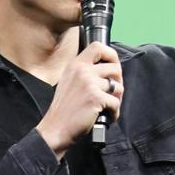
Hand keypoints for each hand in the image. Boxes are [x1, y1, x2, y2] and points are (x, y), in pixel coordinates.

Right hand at [35, 42, 122, 159]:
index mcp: (75, 64)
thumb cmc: (64, 109)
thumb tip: (109, 72)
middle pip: (115, 67)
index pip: (98, 46)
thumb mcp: (69, 81)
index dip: (111, 55)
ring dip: (117, 99)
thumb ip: (84, 72)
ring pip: (118, 87)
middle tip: (113, 92)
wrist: (55, 128)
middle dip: (119, 81)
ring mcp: (89, 83)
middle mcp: (82, 70)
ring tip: (108, 107)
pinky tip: (106, 117)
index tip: (113, 67)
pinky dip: (114, 113)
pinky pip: (116, 103)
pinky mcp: (96, 98)